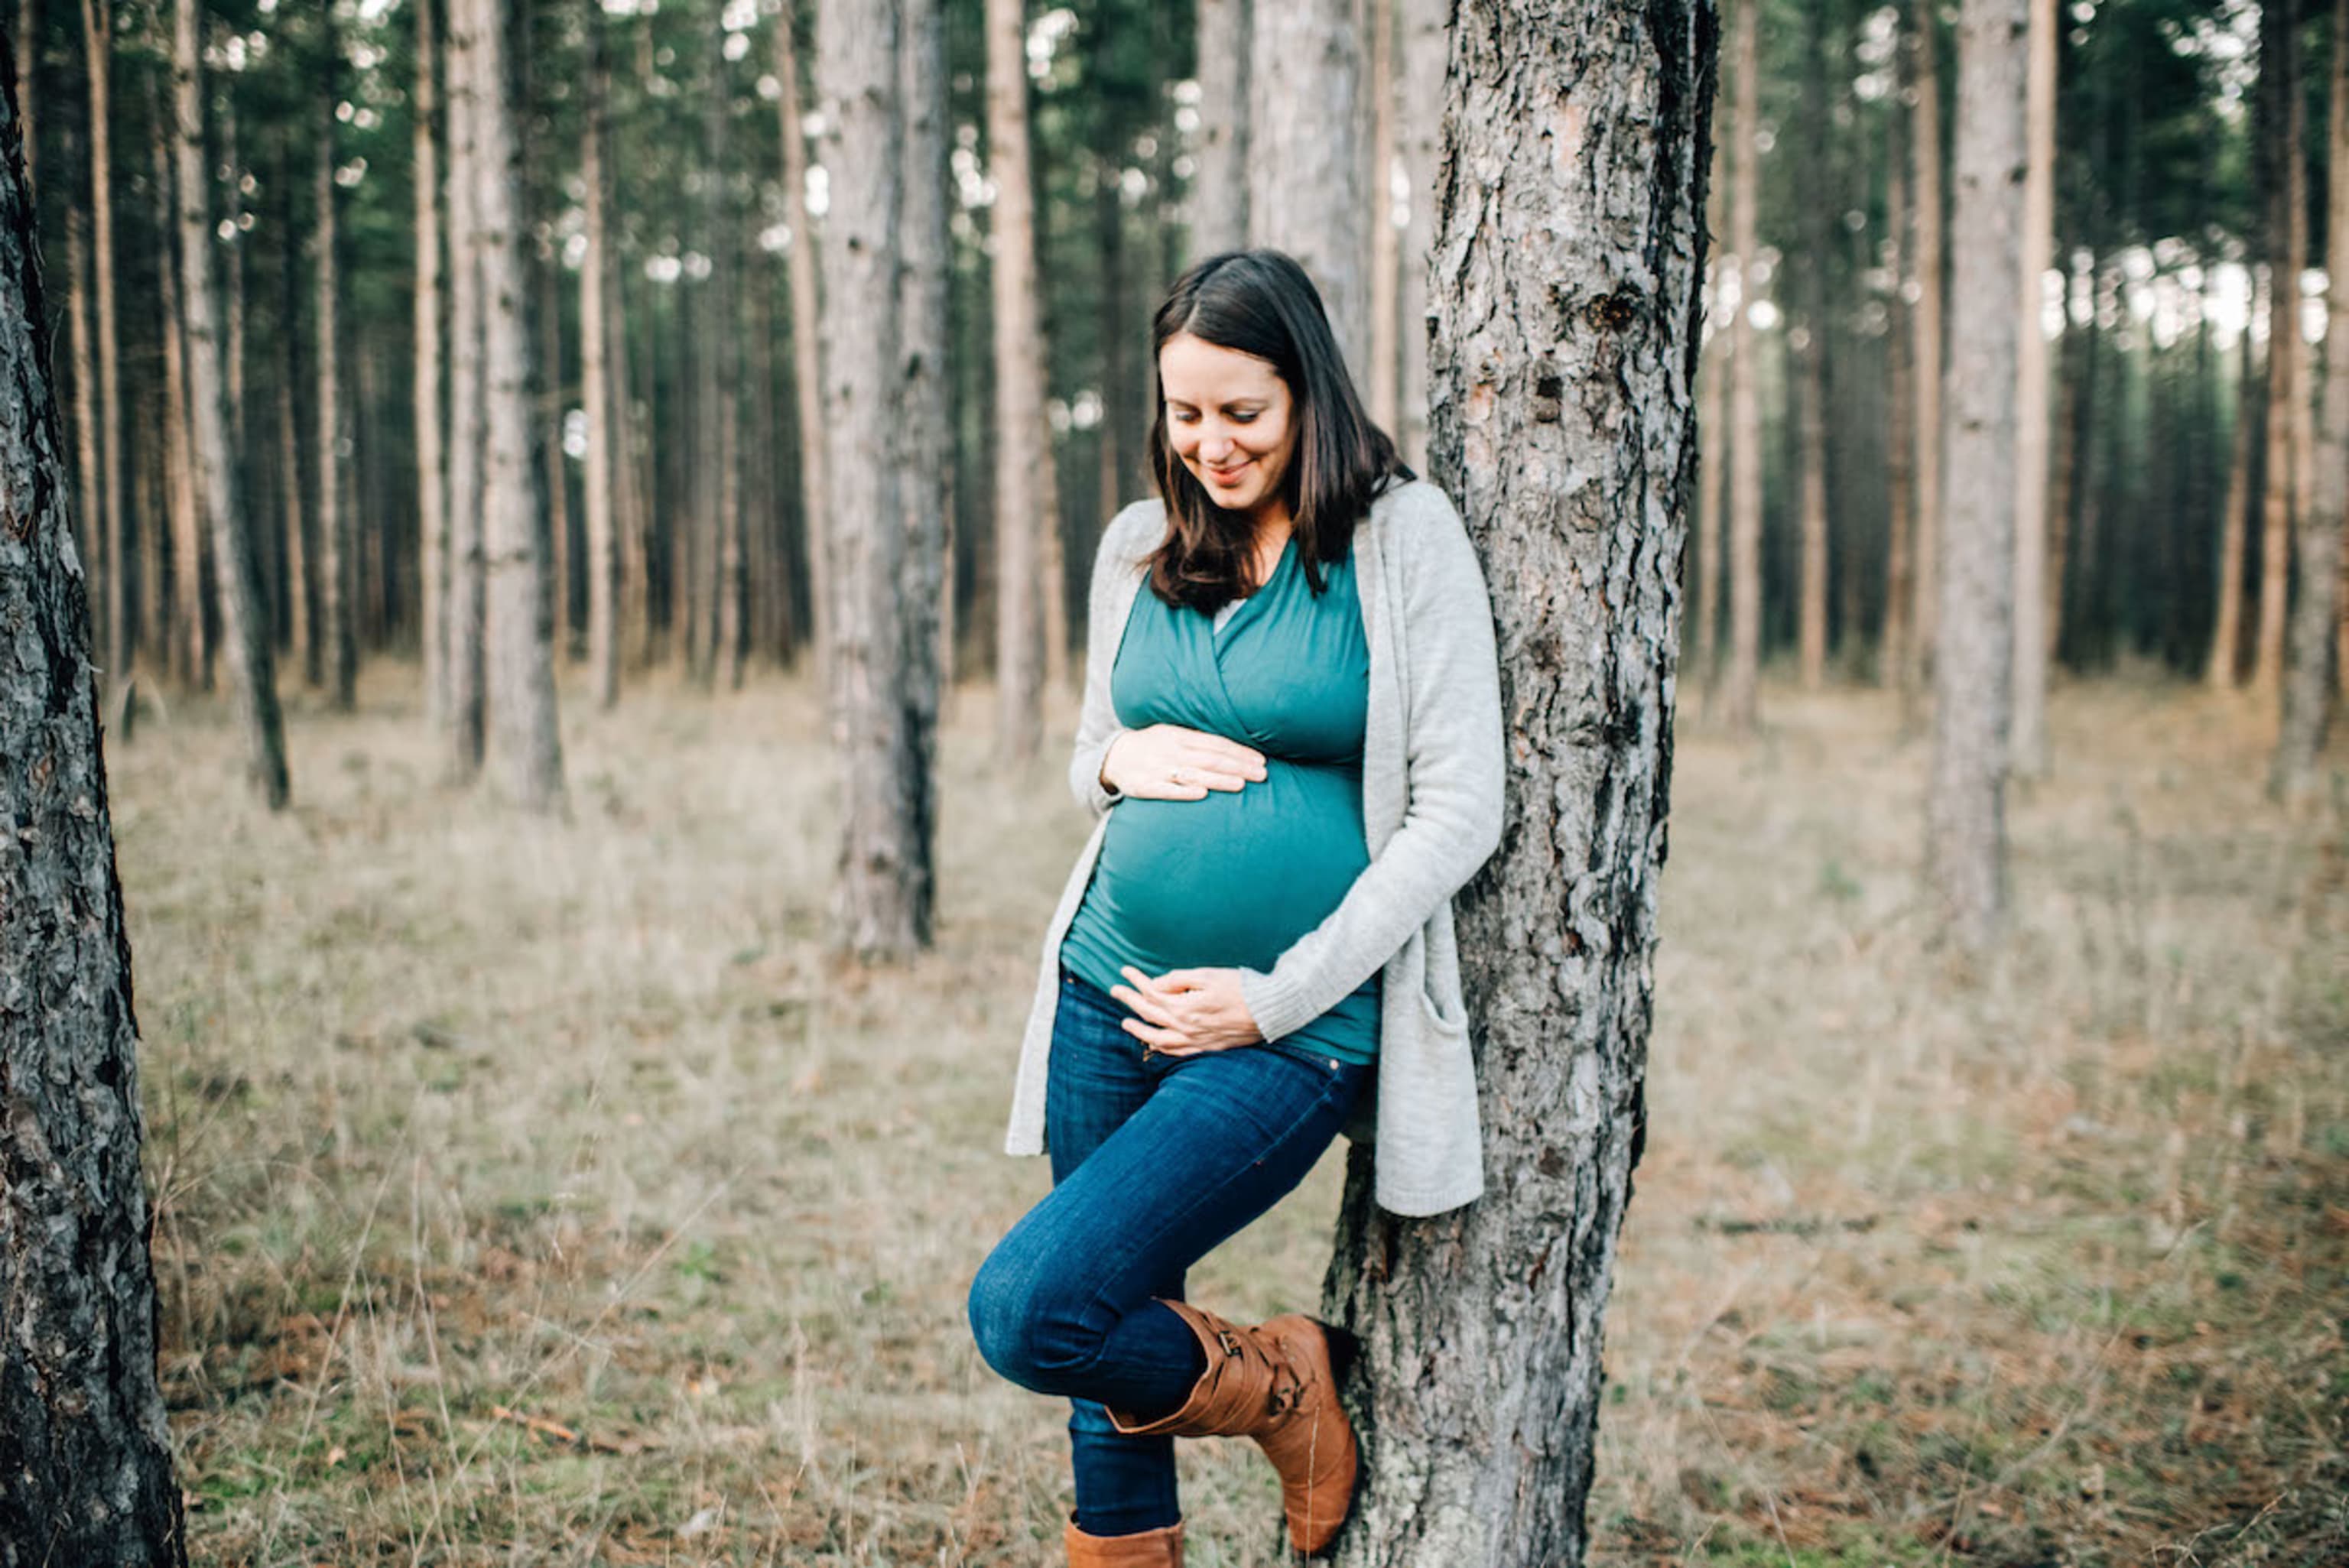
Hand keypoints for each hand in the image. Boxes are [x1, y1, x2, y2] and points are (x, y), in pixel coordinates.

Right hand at [1100, 724, 1267, 801]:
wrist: (1114, 756)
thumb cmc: (1153, 746)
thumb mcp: (1173, 735)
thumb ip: (1199, 741)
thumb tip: (1234, 747)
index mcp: (1180, 736)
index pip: (1216, 744)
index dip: (1239, 752)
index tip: (1261, 760)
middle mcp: (1171, 751)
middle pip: (1210, 759)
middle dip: (1238, 766)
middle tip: (1262, 774)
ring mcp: (1158, 769)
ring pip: (1193, 774)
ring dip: (1218, 779)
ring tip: (1241, 784)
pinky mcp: (1144, 787)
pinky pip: (1166, 790)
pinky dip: (1183, 792)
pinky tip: (1201, 794)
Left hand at [1109, 966, 1264, 1056]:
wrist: (1269, 1011)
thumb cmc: (1241, 988)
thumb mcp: (1208, 975)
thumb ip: (1179, 980)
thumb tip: (1156, 984)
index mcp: (1184, 1007)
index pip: (1151, 993)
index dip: (1136, 980)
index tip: (1125, 970)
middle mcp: (1186, 1027)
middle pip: (1149, 1014)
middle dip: (1129, 1000)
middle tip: (1114, 991)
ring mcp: (1196, 1040)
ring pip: (1158, 1039)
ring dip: (1139, 1030)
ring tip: (1125, 1022)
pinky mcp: (1207, 1047)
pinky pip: (1176, 1052)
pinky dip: (1161, 1047)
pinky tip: (1154, 1043)